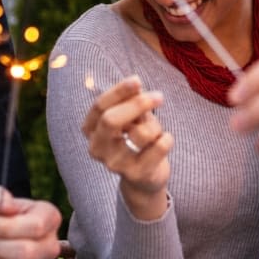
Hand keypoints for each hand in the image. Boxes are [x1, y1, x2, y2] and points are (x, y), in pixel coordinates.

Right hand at [81, 76, 171, 220]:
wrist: (145, 178)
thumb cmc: (137, 138)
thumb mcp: (132, 117)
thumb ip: (131, 101)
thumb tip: (136, 85)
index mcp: (91, 130)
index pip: (99, 106)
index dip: (118, 91)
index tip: (137, 80)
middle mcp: (97, 148)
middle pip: (111, 120)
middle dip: (137, 104)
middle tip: (159, 97)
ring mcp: (114, 164)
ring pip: (140, 134)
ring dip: (156, 126)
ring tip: (157, 131)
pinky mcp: (135, 175)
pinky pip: (159, 147)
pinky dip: (167, 139)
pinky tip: (165, 141)